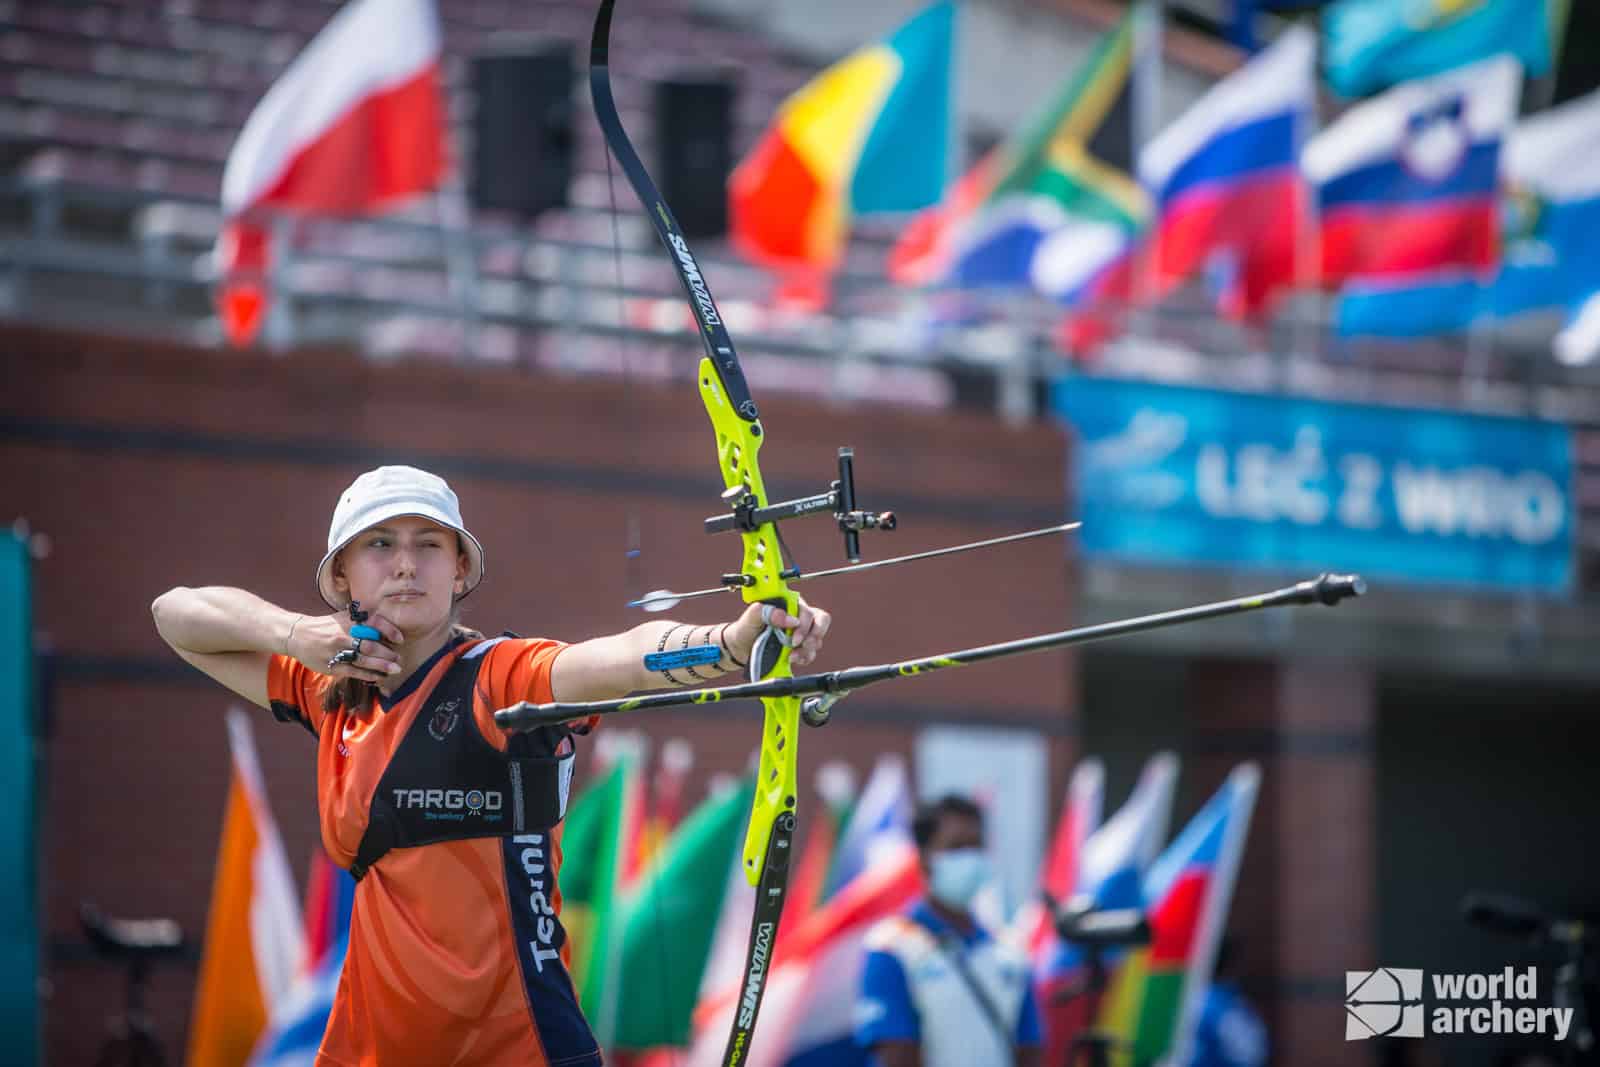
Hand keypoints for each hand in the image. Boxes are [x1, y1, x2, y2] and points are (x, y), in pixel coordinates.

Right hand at [286, 611, 403, 681]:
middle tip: (399, 659)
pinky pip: (354, 671)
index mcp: (349, 621)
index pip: (374, 623)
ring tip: (395, 669)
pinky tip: (379, 677)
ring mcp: (337, 651)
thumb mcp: (342, 617)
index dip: (390, 631)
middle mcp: (344, 635)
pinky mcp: (332, 665)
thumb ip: (361, 621)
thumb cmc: (324, 626)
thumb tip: (385, 628)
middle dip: (388, 654)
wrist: (297, 635)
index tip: (400, 639)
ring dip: (382, 666)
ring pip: (364, 660)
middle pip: (371, 645)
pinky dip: (368, 675)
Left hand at [724, 595, 831, 669]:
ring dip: (806, 650)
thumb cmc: (746, 628)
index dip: (805, 623)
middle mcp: (798, 616)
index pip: (807, 610)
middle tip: (797, 645)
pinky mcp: (799, 647)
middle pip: (820, 623)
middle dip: (812, 637)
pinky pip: (811, 652)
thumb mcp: (752, 617)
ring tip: (791, 656)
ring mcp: (800, 633)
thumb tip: (789, 618)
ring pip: (817, 640)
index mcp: (789, 604)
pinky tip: (793, 659)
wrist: (740, 647)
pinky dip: (804, 658)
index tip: (794, 637)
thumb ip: (768, 612)